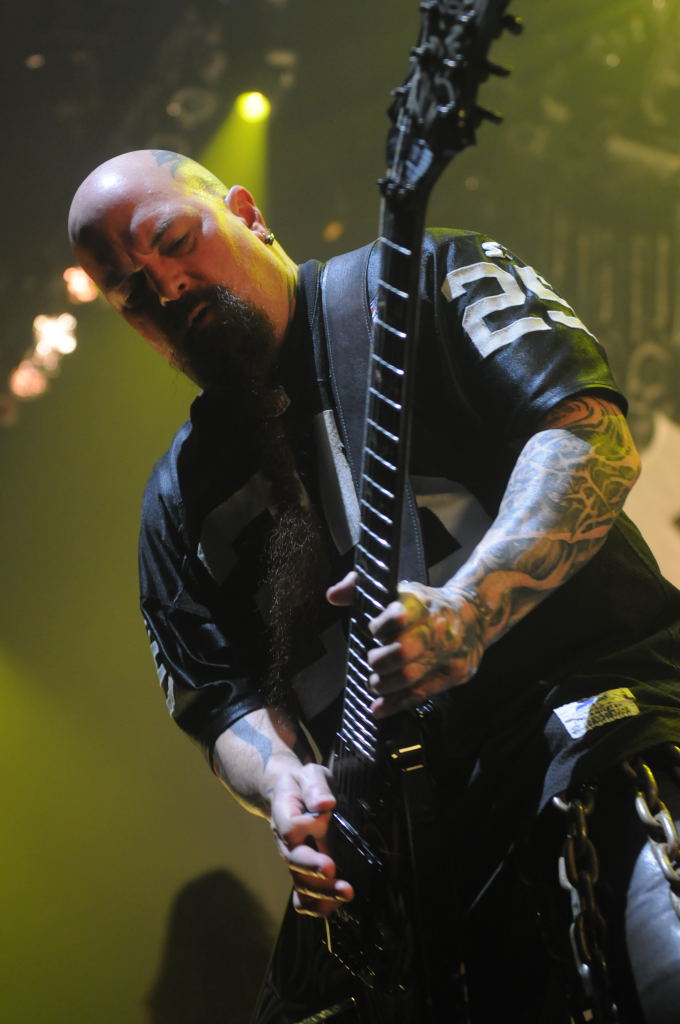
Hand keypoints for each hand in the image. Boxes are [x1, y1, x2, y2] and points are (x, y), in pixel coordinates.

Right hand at [268, 760, 353, 916]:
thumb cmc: (303, 783)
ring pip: (300, 884)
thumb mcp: (310, 775)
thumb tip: (325, 804)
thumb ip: (316, 787)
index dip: (305, 827)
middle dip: (314, 870)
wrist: (287, 794)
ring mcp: (294, 859)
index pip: (290, 826)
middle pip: (294, 861)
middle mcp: (286, 841)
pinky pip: (303, 896)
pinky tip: (335, 906)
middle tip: (334, 871)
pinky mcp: (304, 872)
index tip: (322, 823)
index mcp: (286, 814)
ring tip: (346, 894)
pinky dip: (316, 906)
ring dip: (321, 893)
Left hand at [328, 572, 484, 716]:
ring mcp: (448, 653)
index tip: (373, 630)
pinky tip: (380, 708)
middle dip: (380, 661)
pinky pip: (421, 694)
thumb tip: (333, 596)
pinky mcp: (454, 674)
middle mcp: (437, 627)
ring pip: (410, 678)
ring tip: (375, 683)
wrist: (474, 616)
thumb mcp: (397, 588)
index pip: (398, 616)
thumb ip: (360, 586)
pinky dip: (396, 704)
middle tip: (372, 661)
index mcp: (421, 603)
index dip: (380, 627)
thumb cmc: (425, 605)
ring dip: (384, 685)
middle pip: (403, 652)